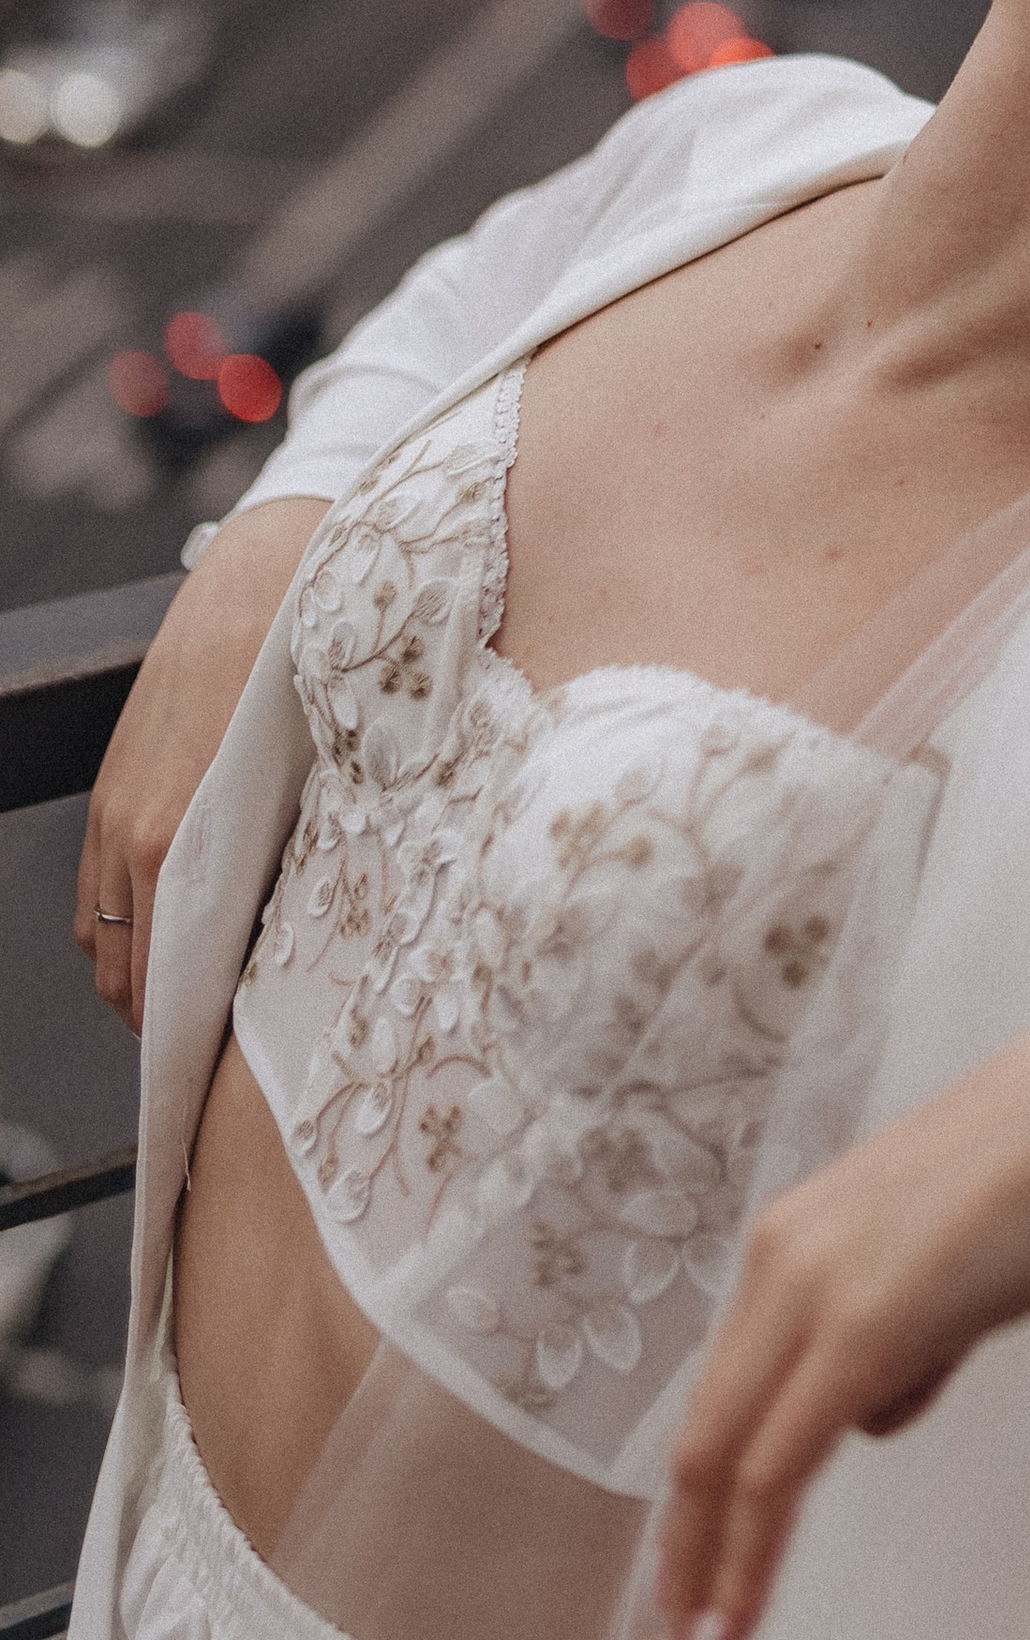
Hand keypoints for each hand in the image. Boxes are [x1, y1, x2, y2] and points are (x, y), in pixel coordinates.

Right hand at [75, 499, 322, 1031]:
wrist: (262, 570)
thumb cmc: (311, 669)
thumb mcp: (322, 777)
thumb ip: (299, 863)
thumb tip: (303, 948)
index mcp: (179, 841)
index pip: (166, 985)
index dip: (194, 1039)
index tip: (228, 1069)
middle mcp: (132, 833)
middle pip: (127, 977)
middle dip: (170, 1020)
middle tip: (226, 1045)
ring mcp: (114, 809)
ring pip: (103, 939)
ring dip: (143, 974)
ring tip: (205, 996)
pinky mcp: (112, 784)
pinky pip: (97, 890)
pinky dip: (125, 925)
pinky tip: (177, 929)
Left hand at [654, 970, 1029, 1639]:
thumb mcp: (946, 1263)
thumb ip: (900, 1336)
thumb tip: (878, 1405)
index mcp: (799, 1234)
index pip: (725, 1386)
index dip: (703, 1487)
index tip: (691, 1563)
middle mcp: (783, 1253)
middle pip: (701, 1430)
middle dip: (682, 1548)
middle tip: (673, 1630)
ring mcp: (815, 1286)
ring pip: (723, 1456)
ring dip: (712, 1563)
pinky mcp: (860, 1324)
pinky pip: (778, 1465)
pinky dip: (750, 1551)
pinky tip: (740, 1608)